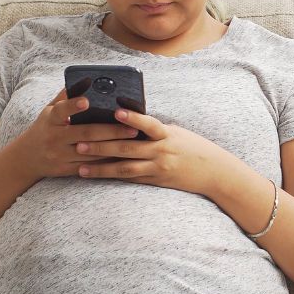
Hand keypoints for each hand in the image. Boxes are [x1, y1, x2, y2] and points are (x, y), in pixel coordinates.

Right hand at [12, 87, 142, 181]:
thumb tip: (86, 78)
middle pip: (85, 133)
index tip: (87, 101)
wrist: (26, 158)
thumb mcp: (49, 111)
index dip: (73, 105)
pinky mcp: (65, 170)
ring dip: (113, 147)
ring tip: (133, 141)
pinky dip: (106, 162)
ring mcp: (59, 155)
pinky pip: (89, 167)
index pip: (61, 110)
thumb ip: (66, 96)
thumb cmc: (46, 128)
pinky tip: (122, 156)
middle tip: (132, 127)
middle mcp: (54, 137)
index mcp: (51, 119)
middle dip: (111, 131)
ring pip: (90, 152)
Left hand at [73, 107, 220, 194]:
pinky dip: (113, 177)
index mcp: (168, 135)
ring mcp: (158, 168)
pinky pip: (131, 179)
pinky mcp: (156, 181)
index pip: (149, 124)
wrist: (214, 172)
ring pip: (125, 168)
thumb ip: (155, 130)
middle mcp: (162, 152)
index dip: (133, 118)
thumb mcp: (177, 133)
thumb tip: (129, 121)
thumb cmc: (194, 148)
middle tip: (79, 143)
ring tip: (80, 165)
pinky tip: (97, 176)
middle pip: (128, 148)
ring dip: (101, 167)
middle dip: (102, 146)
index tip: (116, 112)